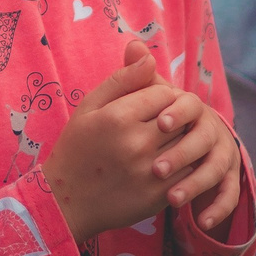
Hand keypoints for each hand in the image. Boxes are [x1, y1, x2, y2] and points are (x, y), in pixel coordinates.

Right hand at [45, 42, 182, 242]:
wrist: (67, 202)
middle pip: (179, 117)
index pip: (163, 92)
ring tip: (161, 143)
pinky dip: (182, 165)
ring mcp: (150, 172)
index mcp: (118, 117)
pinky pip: (188, 172)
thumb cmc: (78, 148)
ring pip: (187, 144)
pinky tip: (164, 164)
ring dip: (180, 140)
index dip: (159, 95)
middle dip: (173, 116)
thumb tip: (146, 53)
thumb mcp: (90, 106)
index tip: (149, 104)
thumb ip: (121, 79)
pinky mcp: (159, 196)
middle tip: (158, 123)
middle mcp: (137, 144)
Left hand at [145, 87, 244, 231]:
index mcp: (191, 106)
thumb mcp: (143, 103)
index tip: (160, 124)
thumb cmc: (153, 122)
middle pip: (204, 137)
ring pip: (216, 168)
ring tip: (171, 199)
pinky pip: (229, 194)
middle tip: (157, 169)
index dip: (177, 113)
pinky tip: (201, 222)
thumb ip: (138, 78)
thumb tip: (132, 44)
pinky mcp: (227, 179)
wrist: (173, 148)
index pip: (190, 104)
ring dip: (196, 183)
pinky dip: (219, 208)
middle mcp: (211, 128)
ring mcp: (222, 154)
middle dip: (183, 153)